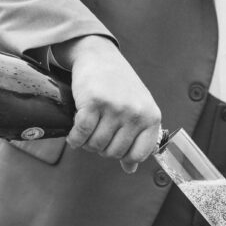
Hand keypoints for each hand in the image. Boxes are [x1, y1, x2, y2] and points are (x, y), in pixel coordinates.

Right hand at [56, 36, 161, 172]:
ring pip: (96, 145)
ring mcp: (115, 108)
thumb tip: (130, 169)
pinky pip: (81, 134)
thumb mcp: (137, 109)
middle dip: (101, 149)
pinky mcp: (94, 102)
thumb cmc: (119, 85)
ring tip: (87, 132)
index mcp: (151, 117)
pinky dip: (75, 138)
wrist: (99, 56)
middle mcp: (136, 113)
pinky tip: (74, 134)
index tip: (113, 147)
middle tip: (96, 136)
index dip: (122, 156)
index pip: (138, 155)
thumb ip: (137, 139)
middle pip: (113, 153)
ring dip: (86, 143)